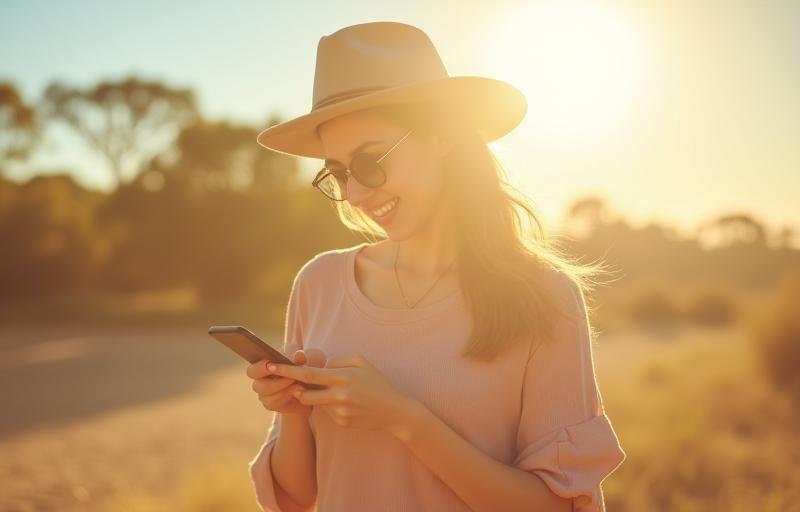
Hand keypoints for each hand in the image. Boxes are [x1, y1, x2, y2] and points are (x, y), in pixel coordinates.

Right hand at [246, 342, 327, 417]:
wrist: (314, 386)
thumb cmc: (306, 367)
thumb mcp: (306, 359)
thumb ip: (301, 357)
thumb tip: (298, 355)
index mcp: (263, 366)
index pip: (253, 370)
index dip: (260, 368)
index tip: (272, 364)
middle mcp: (260, 381)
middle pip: (257, 385)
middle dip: (275, 382)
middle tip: (292, 378)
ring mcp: (265, 394)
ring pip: (266, 395)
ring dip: (284, 388)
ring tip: (299, 384)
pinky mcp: (271, 404)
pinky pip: (273, 402)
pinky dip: (286, 396)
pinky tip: (298, 392)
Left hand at [266, 354, 419, 438]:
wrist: (394, 411)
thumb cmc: (377, 383)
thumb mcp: (362, 362)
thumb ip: (338, 361)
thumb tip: (320, 365)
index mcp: (344, 377)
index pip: (308, 373)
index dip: (288, 370)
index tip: (272, 365)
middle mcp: (340, 395)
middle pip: (305, 393)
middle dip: (295, 388)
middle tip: (291, 382)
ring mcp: (340, 411)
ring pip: (316, 403)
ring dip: (315, 396)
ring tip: (331, 390)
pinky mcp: (342, 423)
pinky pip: (327, 412)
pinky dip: (330, 406)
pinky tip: (347, 404)